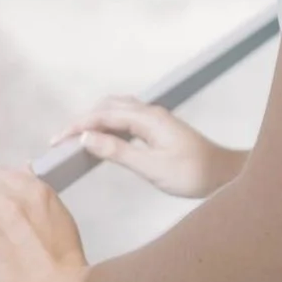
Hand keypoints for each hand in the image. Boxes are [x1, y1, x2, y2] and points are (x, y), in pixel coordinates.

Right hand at [50, 95, 242, 198]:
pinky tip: (102, 138)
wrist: (224, 174)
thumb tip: (88, 138)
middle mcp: (151, 113)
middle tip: (61, 140)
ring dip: (94, 120)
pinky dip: (108, 125)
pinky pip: (126, 119)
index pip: (104, 115)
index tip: (57, 140)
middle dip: (82, 120)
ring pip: (117, 110)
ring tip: (76, 138)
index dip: (77, 126)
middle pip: (108, 107)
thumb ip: (118, 153)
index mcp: (149, 118)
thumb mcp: (152, 168)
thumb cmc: (194, 173)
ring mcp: (155, 119)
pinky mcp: (158, 128)